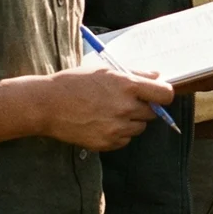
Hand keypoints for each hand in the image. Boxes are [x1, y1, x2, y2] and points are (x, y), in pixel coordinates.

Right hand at [40, 63, 177, 150]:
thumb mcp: (105, 70)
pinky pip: (125, 140)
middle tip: (124, 102)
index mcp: (127, 86)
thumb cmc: (75, 83)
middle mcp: (126, 108)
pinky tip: (101, 123)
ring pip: (139, 128)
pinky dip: (118, 134)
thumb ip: (135, 74)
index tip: (158, 95)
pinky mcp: (107, 143)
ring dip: (131, 121)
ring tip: (108, 112)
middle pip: (153, 113)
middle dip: (143, 107)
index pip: (165, 94)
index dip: (163, 94)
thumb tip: (157, 76)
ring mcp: (117, 127)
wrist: (48, 104)